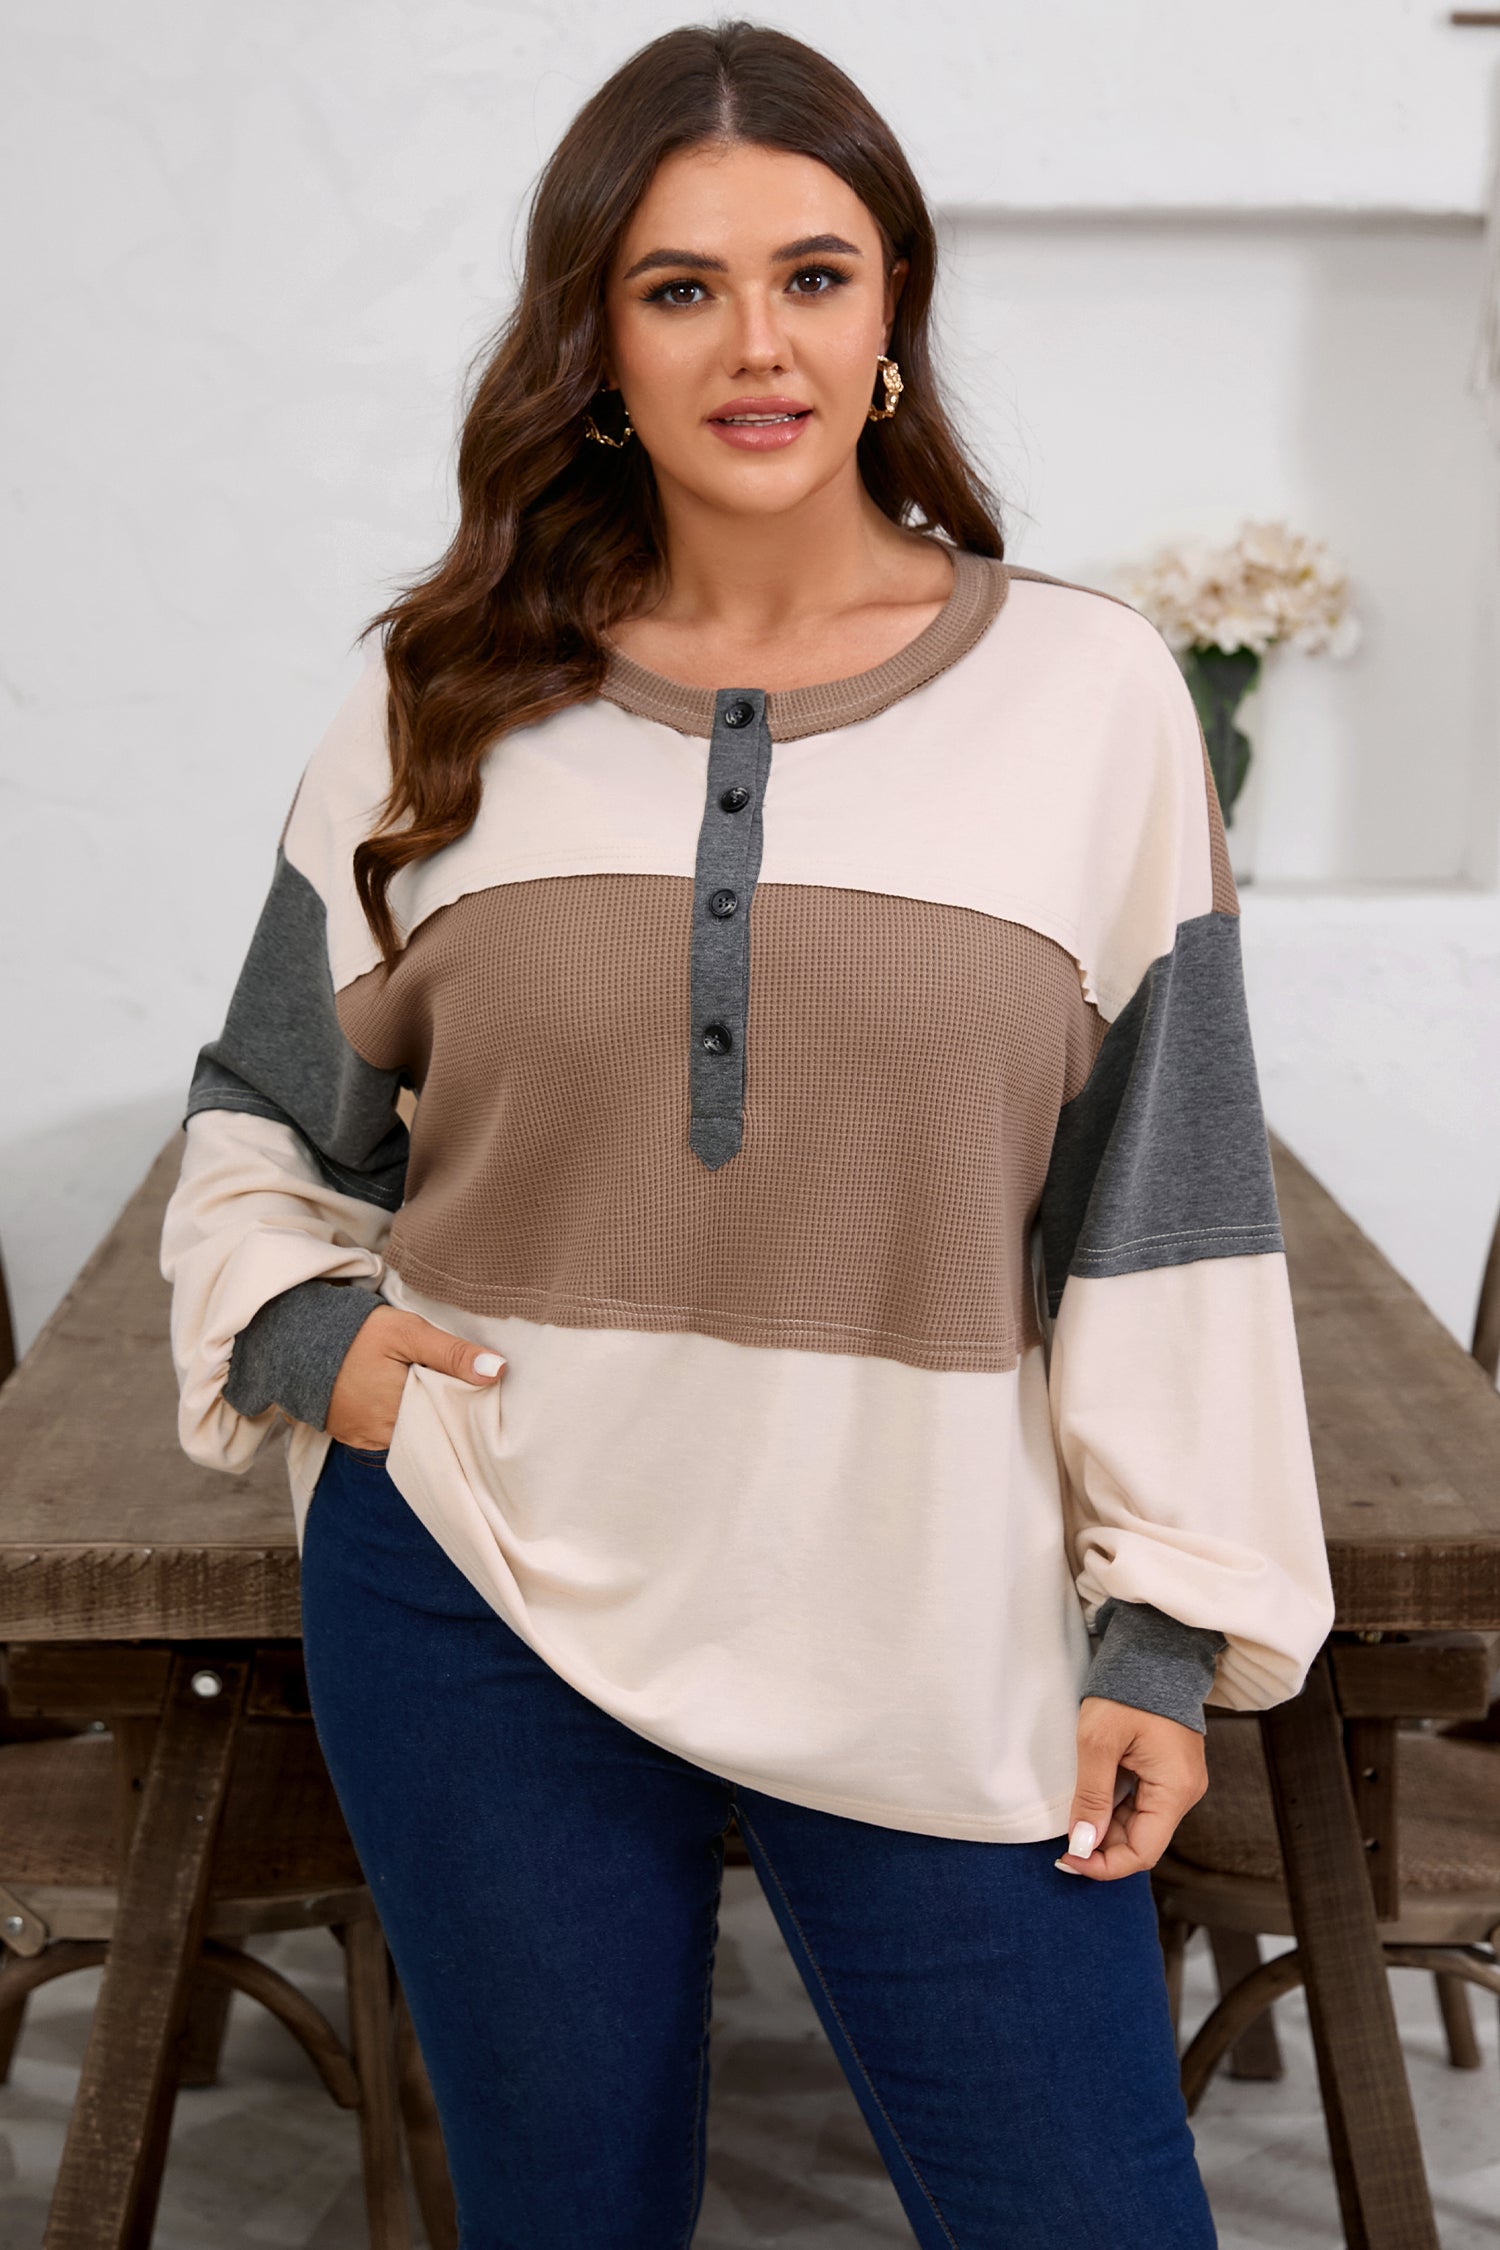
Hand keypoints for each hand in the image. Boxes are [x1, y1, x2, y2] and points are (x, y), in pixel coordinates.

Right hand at [325, 1305, 505, 1452]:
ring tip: (428, 1392)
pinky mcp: (351, 1437)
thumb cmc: (355, 1332)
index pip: (450, 1421)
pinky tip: (402, 1401)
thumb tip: (498, 1371)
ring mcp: (364, 1439)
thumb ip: (452, 1353)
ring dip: (422, 1419)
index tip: (478, 1393)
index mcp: (402, 1410)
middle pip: (431, 1432)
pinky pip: (387, 1437)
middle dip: (445, 1415)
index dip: (466, 1407)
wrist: (295, 1338)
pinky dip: (399, 1422)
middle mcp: (383, 1435)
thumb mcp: (408, 1332)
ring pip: (411, 1436)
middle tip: (453, 1389)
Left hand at [1054, 1696, 1208, 1880]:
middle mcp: (1184, 1791)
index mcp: (1175, 1788)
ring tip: (1074, 1814)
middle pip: (1141, 1840)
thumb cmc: (1128, 1688)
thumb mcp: (1098, 1742)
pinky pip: (1141, 1801)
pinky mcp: (1168, 1769)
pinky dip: (1114, 1806)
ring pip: (1139, 1822)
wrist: (1153, 1648)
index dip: (1104, 1864)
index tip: (1068, 1859)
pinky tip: (1091, 1798)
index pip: (1143, 1852)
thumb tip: (1083, 1843)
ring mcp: (1178, 1780)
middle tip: (1062, 1840)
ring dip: (1105, 1825)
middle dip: (1101, 1845)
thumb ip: (1092, 1796)